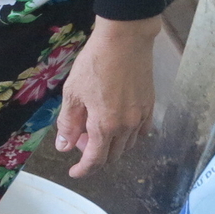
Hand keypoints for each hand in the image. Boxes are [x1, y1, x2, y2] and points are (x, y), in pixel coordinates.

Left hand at [54, 15, 159, 176]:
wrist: (124, 40)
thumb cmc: (93, 65)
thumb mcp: (72, 94)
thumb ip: (68, 123)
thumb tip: (64, 147)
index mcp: (105, 125)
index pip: (96, 159)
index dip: (83, 170)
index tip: (73, 173)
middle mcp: (127, 126)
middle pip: (112, 155)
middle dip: (94, 155)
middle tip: (78, 140)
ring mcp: (142, 116)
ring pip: (127, 145)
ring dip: (110, 146)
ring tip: (93, 129)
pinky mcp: (150, 105)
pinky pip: (141, 132)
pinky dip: (127, 136)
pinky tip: (115, 125)